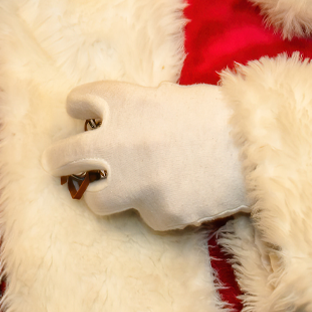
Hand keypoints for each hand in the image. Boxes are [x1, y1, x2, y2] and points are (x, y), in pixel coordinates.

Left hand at [41, 80, 247, 230]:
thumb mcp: (172, 97)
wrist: (252, 147)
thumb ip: (143, 108)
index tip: (81, 113)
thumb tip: (128, 119)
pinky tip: (178, 193)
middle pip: (66, 155)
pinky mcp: (157, 214)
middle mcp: (118, 142)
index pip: (80, 101)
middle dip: (59, 159)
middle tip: (58, 162)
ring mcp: (135, 183)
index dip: (80, 107)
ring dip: (104, 193)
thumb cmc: (216, 113)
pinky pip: (146, 214)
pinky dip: (156, 206)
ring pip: (95, 199)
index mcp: (124, 103)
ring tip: (118, 190)